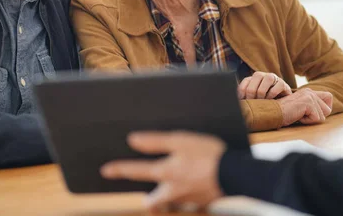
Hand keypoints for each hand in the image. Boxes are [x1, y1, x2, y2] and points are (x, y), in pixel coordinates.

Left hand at [101, 131, 225, 210]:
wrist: (237, 174)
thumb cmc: (209, 154)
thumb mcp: (180, 140)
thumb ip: (155, 141)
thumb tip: (132, 140)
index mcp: (166, 173)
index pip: (136, 171)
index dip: (120, 170)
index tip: (105, 170)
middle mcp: (174, 190)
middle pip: (155, 200)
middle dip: (149, 200)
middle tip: (146, 196)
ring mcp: (189, 199)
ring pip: (174, 202)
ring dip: (170, 199)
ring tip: (173, 189)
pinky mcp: (205, 202)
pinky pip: (192, 201)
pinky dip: (191, 195)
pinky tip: (198, 185)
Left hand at [238, 72, 291, 99]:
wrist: (282, 98)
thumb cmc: (264, 98)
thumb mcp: (253, 96)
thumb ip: (245, 96)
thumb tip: (236, 103)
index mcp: (252, 78)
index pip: (244, 83)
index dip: (242, 95)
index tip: (243, 104)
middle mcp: (261, 75)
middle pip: (253, 83)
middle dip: (251, 97)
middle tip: (253, 105)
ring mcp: (272, 77)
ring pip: (266, 81)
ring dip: (262, 94)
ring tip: (261, 102)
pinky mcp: (282, 83)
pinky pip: (276, 88)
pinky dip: (271, 96)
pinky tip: (270, 101)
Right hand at [277, 89, 332, 126]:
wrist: (273, 113)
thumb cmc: (286, 114)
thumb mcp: (302, 109)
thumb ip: (313, 107)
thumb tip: (327, 111)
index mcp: (309, 92)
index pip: (329, 96)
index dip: (325, 107)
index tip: (313, 112)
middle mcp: (310, 92)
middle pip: (328, 109)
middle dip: (317, 116)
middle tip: (303, 114)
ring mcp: (310, 96)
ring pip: (322, 116)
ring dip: (310, 120)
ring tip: (298, 115)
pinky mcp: (308, 103)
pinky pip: (316, 119)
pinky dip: (307, 121)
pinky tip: (297, 116)